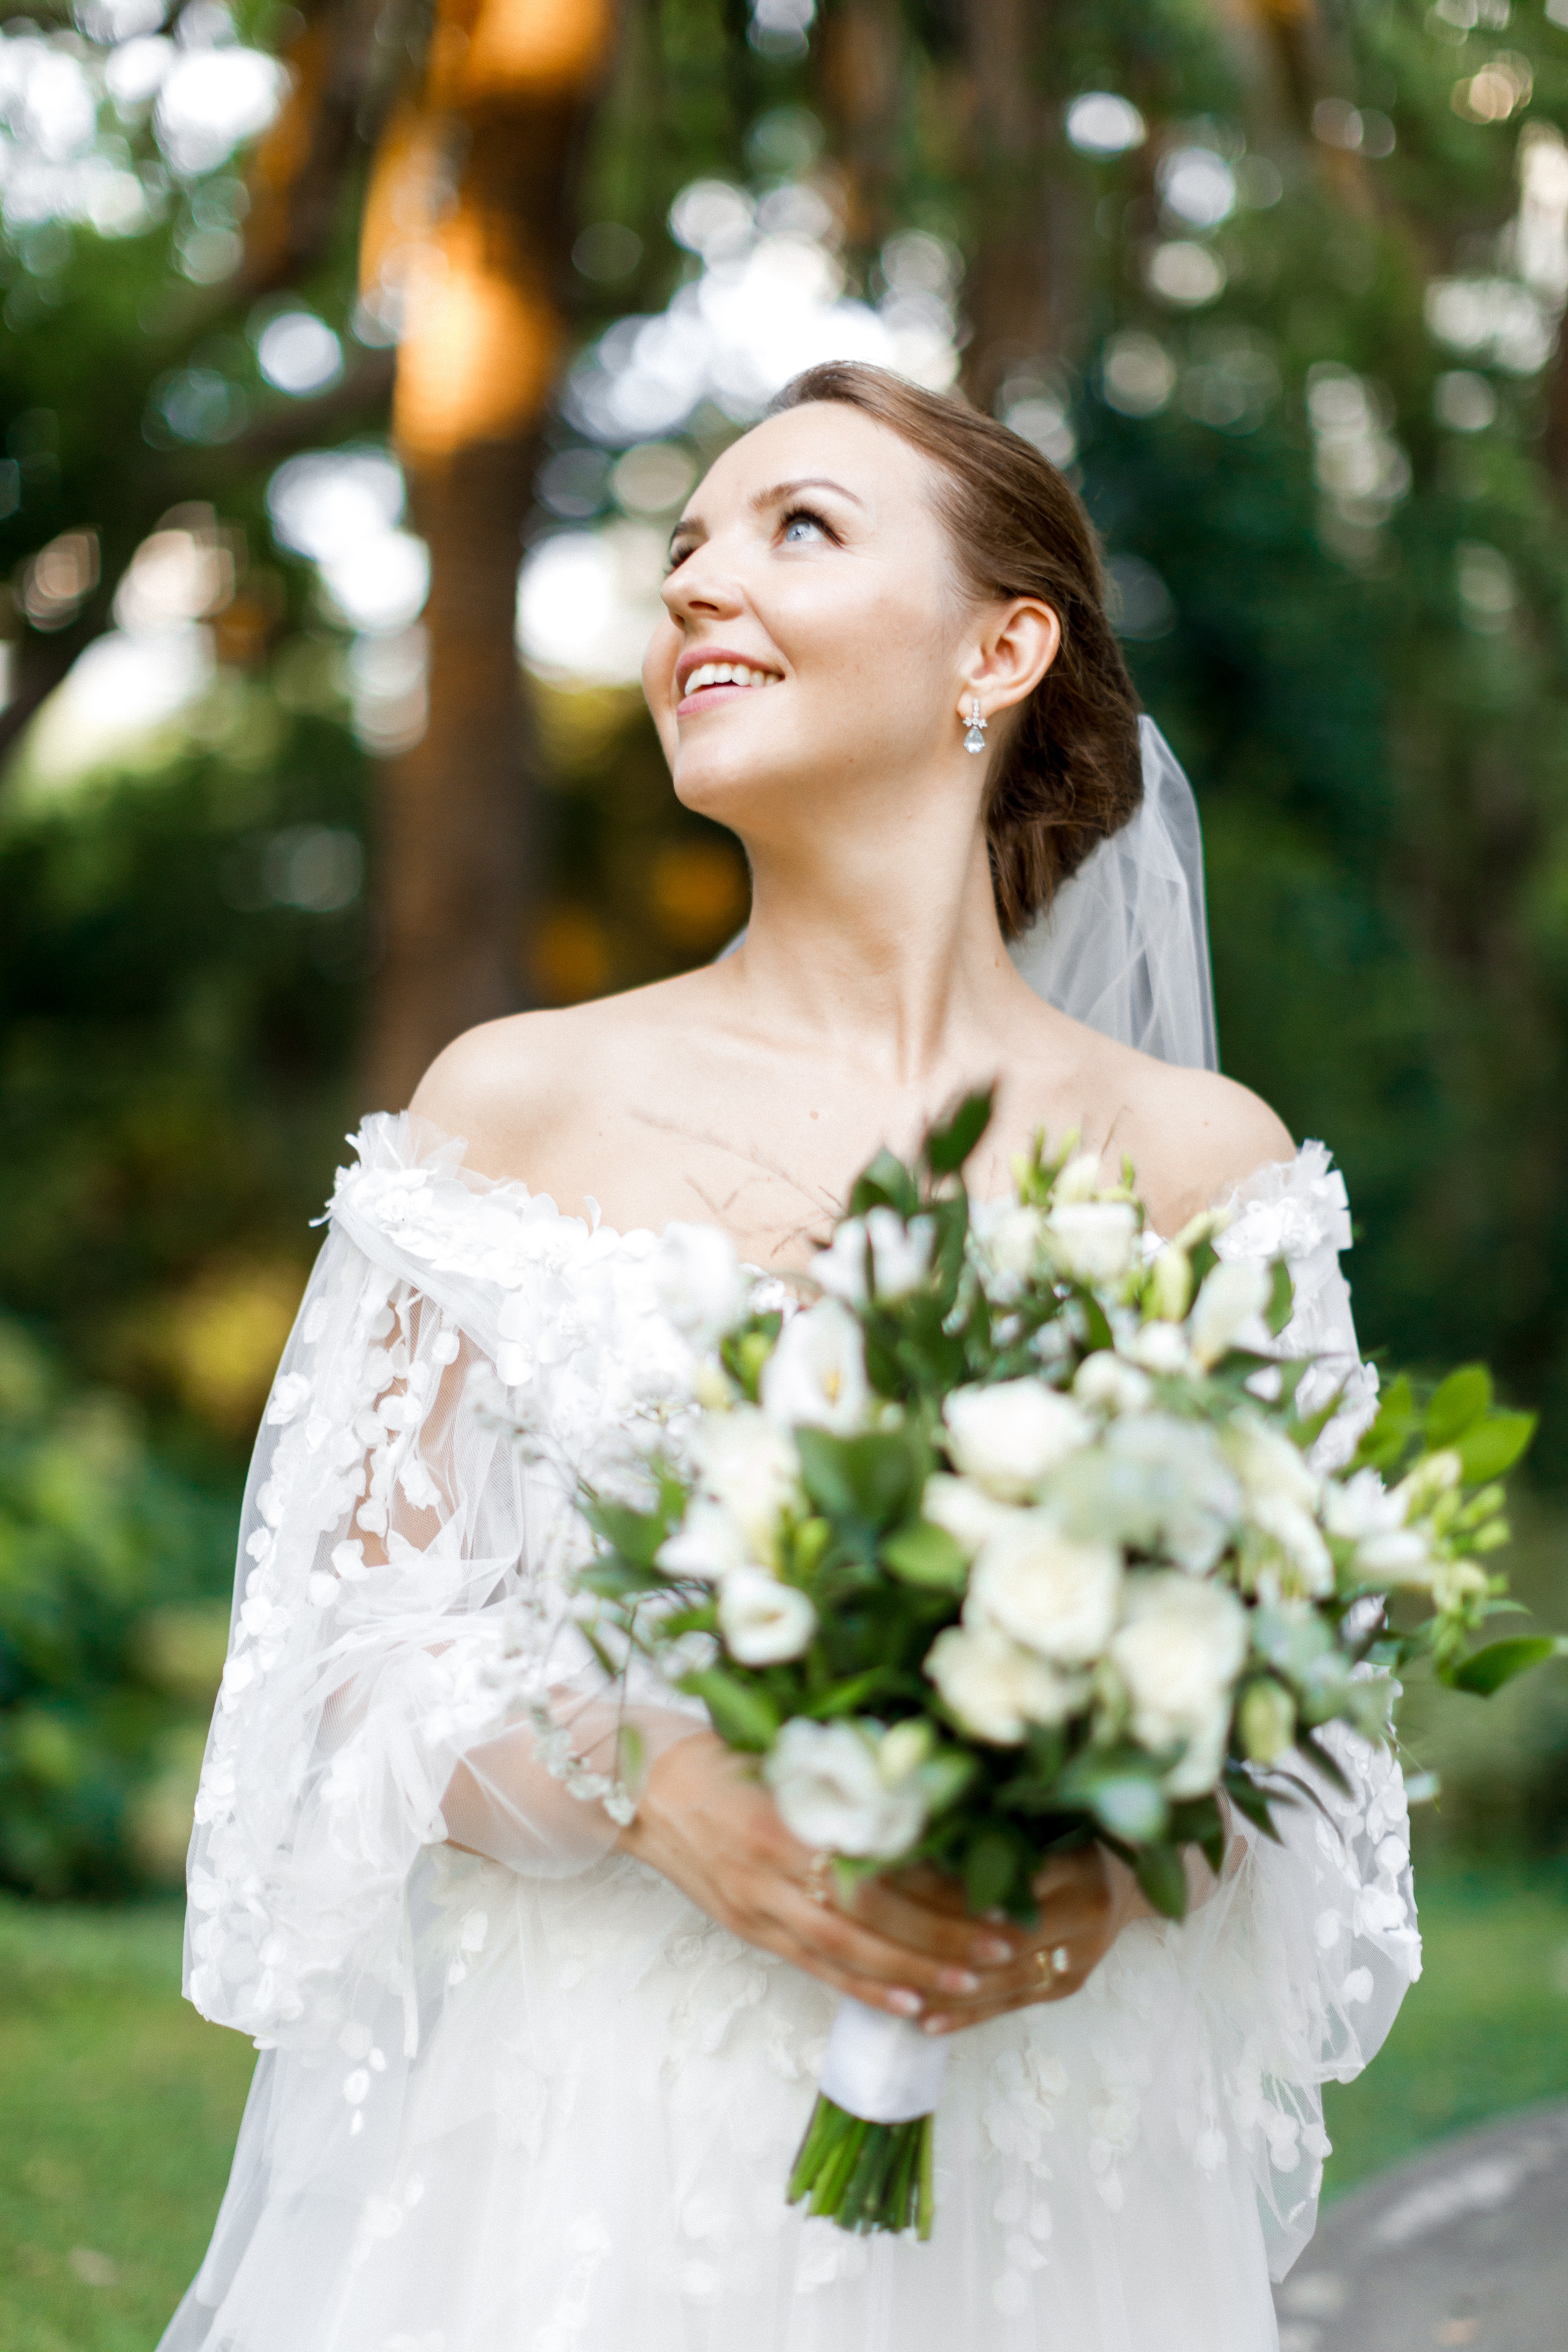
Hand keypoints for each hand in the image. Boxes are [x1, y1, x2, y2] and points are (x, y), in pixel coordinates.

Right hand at [616, 1732, 1021, 2022]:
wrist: (641, 1783)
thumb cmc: (721, 1751)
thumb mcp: (783, 1751)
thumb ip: (845, 1779)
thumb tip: (929, 1796)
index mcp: (786, 1813)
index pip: (876, 1860)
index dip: (939, 1883)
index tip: (995, 1890)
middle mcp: (770, 1866)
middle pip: (868, 1914)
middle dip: (940, 1936)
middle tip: (1001, 1948)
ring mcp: (757, 1903)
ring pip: (844, 1951)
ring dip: (911, 1971)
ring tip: (970, 1985)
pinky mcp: (748, 1927)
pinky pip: (812, 1967)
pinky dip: (863, 1989)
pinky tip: (908, 2004)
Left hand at [846, 1848, 1145, 2035]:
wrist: (1132, 1876)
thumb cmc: (1074, 1833)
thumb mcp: (1043, 1820)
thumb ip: (995, 1833)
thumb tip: (916, 1833)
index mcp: (1075, 1866)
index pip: (1002, 1885)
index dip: (948, 1890)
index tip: (892, 1887)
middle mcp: (1082, 1916)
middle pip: (998, 1940)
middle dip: (936, 1944)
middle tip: (879, 1942)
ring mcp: (1076, 1959)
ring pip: (999, 1982)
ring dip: (944, 1988)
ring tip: (890, 1989)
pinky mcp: (1066, 1987)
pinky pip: (1010, 2007)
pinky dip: (966, 2016)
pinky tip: (924, 2022)